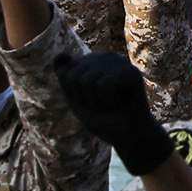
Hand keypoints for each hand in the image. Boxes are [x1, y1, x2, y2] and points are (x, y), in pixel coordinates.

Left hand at [56, 51, 176, 174]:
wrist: (129, 137)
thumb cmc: (103, 119)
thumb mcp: (76, 100)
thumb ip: (65, 77)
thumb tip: (60, 53)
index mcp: (94, 61)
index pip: (65, 73)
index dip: (73, 95)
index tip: (89, 103)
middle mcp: (107, 57)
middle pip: (75, 76)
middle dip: (83, 98)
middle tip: (102, 106)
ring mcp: (120, 62)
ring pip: (87, 80)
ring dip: (95, 101)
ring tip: (111, 104)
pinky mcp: (131, 71)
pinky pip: (103, 85)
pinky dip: (107, 101)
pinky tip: (120, 103)